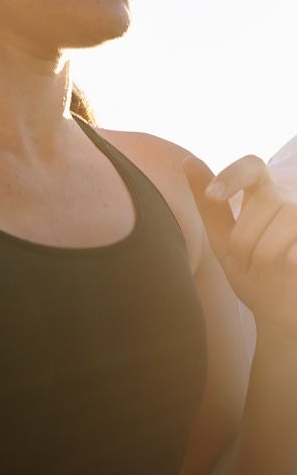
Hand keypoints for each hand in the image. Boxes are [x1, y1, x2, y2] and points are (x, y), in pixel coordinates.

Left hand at [182, 153, 296, 339]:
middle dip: (246, 236)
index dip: (232, 176)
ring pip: (287, 218)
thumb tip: (189, 162)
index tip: (212, 195)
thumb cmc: (252, 272)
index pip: (251, 166)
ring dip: (265, 252)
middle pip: (266, 199)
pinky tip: (288, 270)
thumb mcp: (223, 239)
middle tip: (244, 262)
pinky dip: (288, 261)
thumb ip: (209, 204)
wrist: (280, 312)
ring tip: (263, 269)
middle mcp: (290, 199)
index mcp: (264, 194)